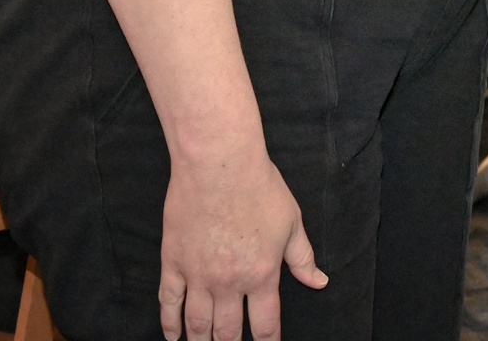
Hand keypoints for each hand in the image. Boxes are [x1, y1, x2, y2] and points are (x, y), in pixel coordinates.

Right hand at [158, 145, 325, 340]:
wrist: (219, 165)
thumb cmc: (259, 188)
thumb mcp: (292, 223)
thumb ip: (303, 258)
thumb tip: (318, 282)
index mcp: (261, 275)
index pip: (266, 324)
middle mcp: (229, 283)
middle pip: (228, 331)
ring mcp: (198, 275)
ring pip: (197, 323)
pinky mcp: (174, 263)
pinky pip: (168, 303)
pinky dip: (169, 324)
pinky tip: (172, 336)